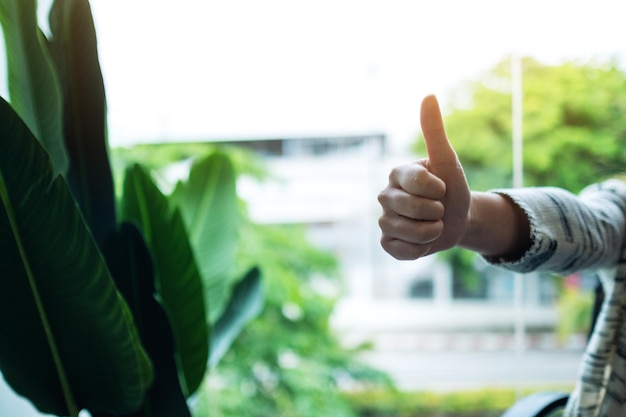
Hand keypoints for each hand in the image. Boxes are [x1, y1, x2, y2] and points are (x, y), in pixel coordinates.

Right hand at [378, 95, 470, 259]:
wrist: (459, 219)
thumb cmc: (452, 187)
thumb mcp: (447, 160)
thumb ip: (434, 131)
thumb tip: (428, 95)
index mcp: (397, 173)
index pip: (417, 182)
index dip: (438, 189)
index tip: (442, 188)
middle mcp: (385, 195)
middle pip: (411, 208)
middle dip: (436, 211)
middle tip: (439, 208)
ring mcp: (384, 220)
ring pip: (407, 231)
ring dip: (431, 231)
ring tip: (433, 224)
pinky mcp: (387, 242)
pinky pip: (400, 250)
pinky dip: (419, 249)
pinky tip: (422, 241)